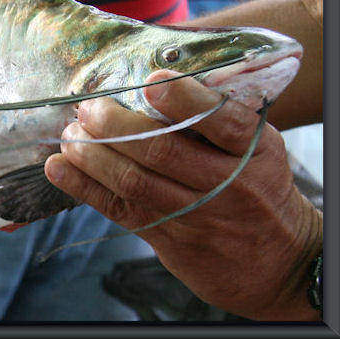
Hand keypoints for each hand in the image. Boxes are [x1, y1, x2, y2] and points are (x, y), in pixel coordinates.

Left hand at [44, 70, 322, 320]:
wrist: (281, 263)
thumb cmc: (257, 186)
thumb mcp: (259, 150)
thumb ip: (219, 119)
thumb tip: (157, 75)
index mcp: (253, 152)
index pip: (223, 123)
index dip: (185, 100)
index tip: (152, 80)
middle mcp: (226, 184)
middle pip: (163, 152)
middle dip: (116, 126)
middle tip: (89, 109)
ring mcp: (195, 215)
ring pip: (135, 182)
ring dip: (92, 155)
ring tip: (70, 135)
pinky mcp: (168, 239)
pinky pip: (120, 210)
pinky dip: (83, 188)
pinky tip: (58, 169)